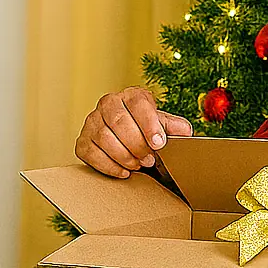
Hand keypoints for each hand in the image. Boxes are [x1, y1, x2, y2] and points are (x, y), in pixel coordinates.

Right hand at [75, 86, 192, 178]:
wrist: (125, 138)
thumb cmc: (144, 130)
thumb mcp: (161, 126)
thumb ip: (174, 127)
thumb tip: (185, 131)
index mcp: (130, 96)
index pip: (138, 103)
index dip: (149, 124)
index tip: (159, 143)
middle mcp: (108, 103)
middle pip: (119, 121)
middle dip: (136, 144)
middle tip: (149, 159)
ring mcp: (91, 121)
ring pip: (104, 137)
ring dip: (123, 156)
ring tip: (137, 165)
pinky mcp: (82, 140)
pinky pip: (91, 153)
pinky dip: (108, 166)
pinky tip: (123, 171)